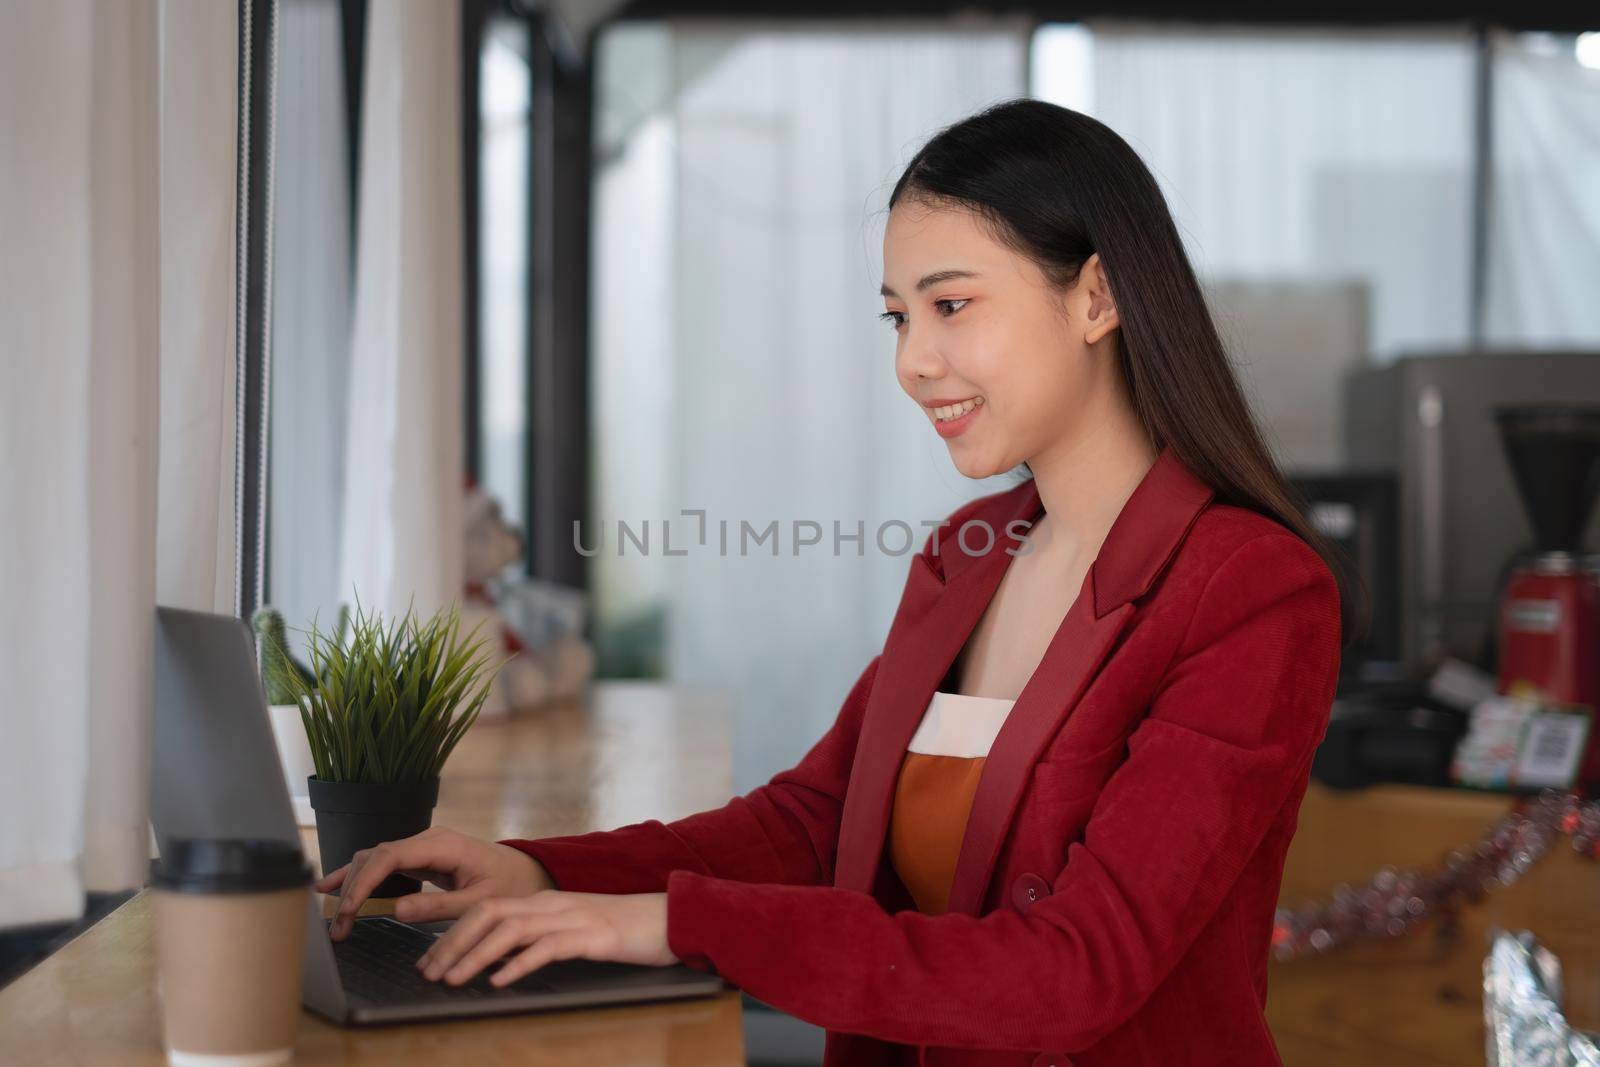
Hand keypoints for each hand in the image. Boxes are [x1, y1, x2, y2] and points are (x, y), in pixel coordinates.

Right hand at [314, 826, 553, 939]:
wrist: (525, 873)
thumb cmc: (508, 886)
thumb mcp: (479, 902)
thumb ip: (440, 907)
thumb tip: (397, 910)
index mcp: (444, 845)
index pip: (390, 855)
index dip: (364, 880)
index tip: (348, 910)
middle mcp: (428, 839)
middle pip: (375, 856)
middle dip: (352, 890)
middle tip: (338, 929)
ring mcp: (422, 846)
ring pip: (374, 858)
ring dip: (351, 886)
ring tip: (334, 920)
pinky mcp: (420, 857)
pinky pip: (383, 864)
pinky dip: (360, 877)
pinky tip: (335, 888)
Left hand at [416, 891, 674, 986]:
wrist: (671, 919)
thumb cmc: (623, 931)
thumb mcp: (573, 932)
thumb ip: (538, 940)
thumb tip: (498, 960)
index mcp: (544, 902)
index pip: (486, 908)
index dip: (452, 933)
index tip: (429, 960)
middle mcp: (552, 904)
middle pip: (489, 913)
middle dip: (452, 942)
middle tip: (429, 972)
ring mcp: (572, 918)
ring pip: (510, 929)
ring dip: (476, 954)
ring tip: (453, 979)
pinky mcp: (593, 936)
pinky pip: (548, 947)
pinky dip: (519, 964)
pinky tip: (500, 982)